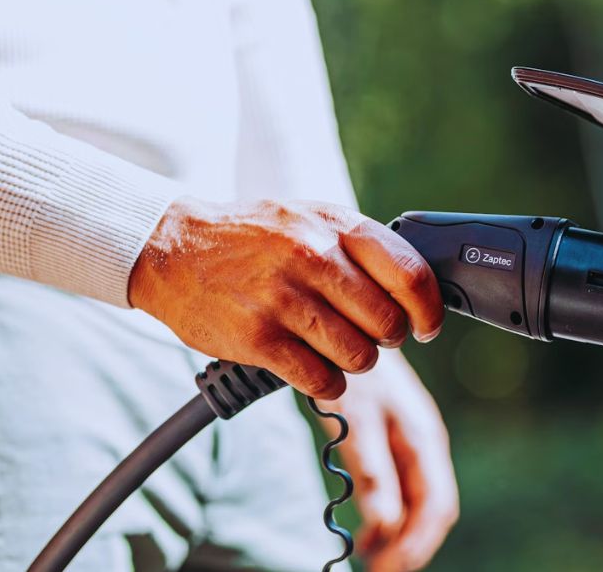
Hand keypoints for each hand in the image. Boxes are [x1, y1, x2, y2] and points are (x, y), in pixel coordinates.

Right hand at [128, 196, 444, 398]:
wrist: (173, 248)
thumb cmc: (256, 239)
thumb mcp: (312, 219)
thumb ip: (362, 248)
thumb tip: (419, 291)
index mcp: (336, 225)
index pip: (410, 275)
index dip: (428, 311)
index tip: (426, 326)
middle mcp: (313, 257)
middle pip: (388, 324)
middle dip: (385, 340)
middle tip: (365, 335)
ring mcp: (284, 299)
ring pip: (359, 357)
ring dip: (354, 362)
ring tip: (332, 348)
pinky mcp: (257, 339)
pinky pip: (322, 380)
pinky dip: (327, 383)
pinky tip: (313, 368)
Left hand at [317, 350, 458, 571]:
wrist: (348, 320)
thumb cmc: (352, 367)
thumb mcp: (359, 421)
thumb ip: (374, 473)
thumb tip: (385, 525)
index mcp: (424, 440)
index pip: (435, 508)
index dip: (414, 545)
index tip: (385, 568)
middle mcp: (425, 442)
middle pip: (432, 510)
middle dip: (410, 546)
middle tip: (377, 570)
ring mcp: (414, 439)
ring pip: (418, 500)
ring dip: (400, 533)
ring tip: (370, 555)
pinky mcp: (396, 436)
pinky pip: (404, 486)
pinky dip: (390, 513)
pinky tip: (369, 524)